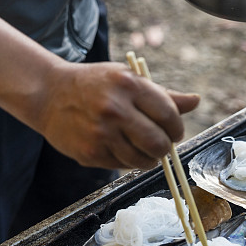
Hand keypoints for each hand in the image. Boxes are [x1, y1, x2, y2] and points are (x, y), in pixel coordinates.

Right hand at [36, 61, 199, 168]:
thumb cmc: (96, 85)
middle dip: (165, 148)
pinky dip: (127, 161)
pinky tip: (120, 148)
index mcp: (128, 85)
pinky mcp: (90, 153)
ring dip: (149, 159)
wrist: (49, 94)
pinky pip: (122, 166)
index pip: (169, 114)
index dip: (177, 128)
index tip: (174, 131)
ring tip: (143, 148)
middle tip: (161, 143)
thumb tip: (196, 101)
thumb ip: (163, 95)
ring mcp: (101, 133)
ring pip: (143, 161)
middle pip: (159, 143)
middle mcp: (114, 109)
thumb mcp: (129, 79)